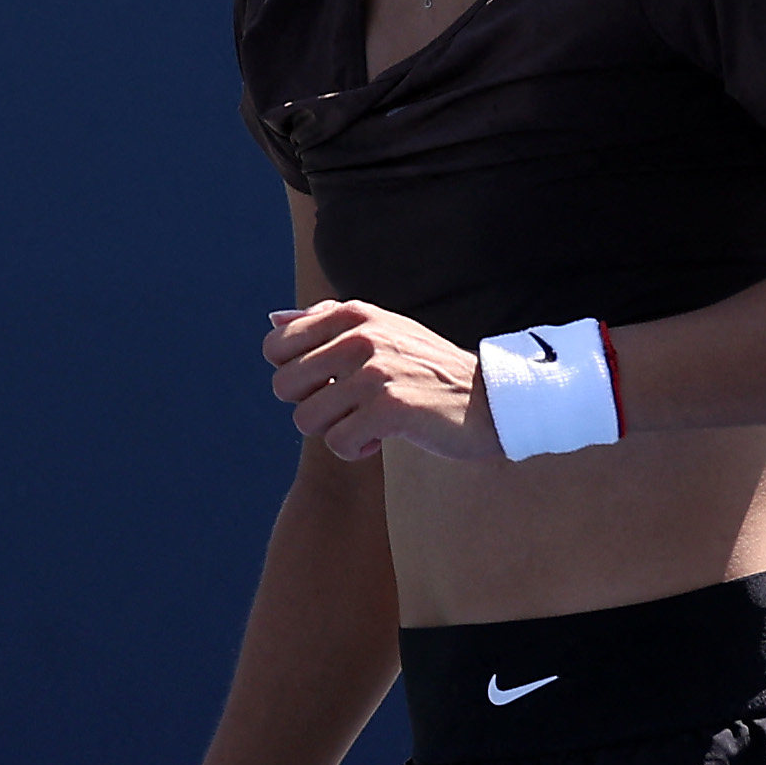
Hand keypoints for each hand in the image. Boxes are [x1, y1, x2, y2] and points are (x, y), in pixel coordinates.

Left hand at [263, 299, 500, 462]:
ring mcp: (374, 372)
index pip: (275, 344)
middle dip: (312, 406)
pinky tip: (384, 439)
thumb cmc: (429, 370)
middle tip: (350, 407)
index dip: (294, 374)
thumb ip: (326, 320)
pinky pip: (337, 443)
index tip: (328, 382)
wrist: (492, 399)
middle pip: (283, 386)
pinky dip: (356, 450)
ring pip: (305, 419)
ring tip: (369, 422)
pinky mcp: (390, 409)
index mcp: (353, 314)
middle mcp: (360, 336)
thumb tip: (273, 318)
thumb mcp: (382, 329)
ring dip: (335, 431)